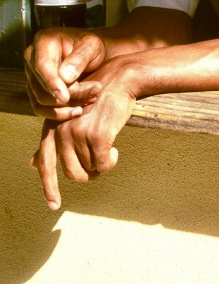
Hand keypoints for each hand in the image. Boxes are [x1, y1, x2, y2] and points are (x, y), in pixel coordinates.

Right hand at [24, 28, 105, 120]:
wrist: (89, 53)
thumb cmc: (90, 46)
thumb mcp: (91, 46)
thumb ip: (80, 58)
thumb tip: (65, 77)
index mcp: (43, 41)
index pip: (42, 66)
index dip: (52, 83)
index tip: (65, 97)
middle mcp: (32, 58)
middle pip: (43, 85)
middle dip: (70, 94)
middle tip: (95, 91)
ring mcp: (31, 74)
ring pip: (41, 100)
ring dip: (66, 106)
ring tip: (90, 99)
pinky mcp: (35, 88)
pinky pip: (40, 108)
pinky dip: (58, 113)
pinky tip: (77, 109)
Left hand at [31, 56, 137, 208]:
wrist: (120, 78)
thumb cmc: (98, 96)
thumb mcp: (70, 115)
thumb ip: (52, 140)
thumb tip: (32, 164)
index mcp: (53, 126)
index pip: (46, 163)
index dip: (49, 187)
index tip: (53, 205)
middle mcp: (62, 130)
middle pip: (72, 172)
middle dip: (88, 174)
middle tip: (99, 167)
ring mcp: (79, 133)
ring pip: (90, 169)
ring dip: (101, 165)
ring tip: (108, 151)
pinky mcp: (97, 136)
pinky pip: (104, 165)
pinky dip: (111, 162)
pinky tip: (115, 150)